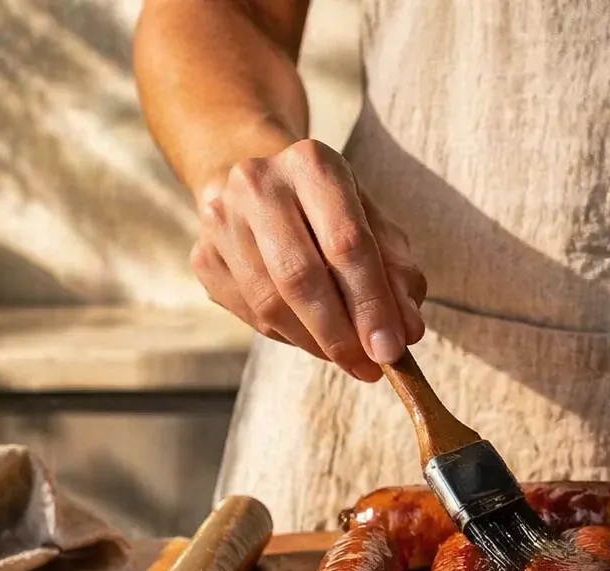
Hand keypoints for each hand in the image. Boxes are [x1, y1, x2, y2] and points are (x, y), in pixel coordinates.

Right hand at [190, 139, 426, 382]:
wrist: (264, 188)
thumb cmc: (332, 211)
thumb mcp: (376, 227)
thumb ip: (397, 275)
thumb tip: (406, 331)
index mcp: (312, 164)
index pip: (346, 243)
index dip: (371, 304)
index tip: (391, 350)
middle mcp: (259, 183)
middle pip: (300, 276)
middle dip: (340, 334)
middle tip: (369, 367)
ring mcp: (222, 220)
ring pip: (270, 303)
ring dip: (316, 343)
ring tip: (348, 358)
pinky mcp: (203, 256)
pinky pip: (250, 315)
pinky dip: (289, 337)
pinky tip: (314, 338)